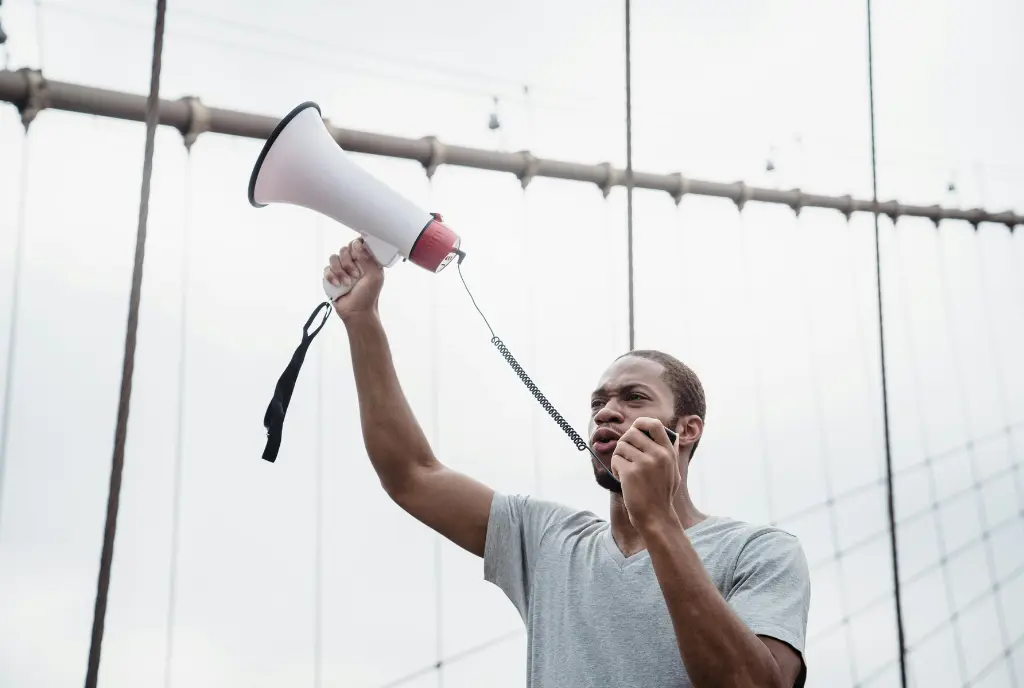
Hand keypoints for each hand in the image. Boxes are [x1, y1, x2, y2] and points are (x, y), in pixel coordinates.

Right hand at [324, 237, 383, 321]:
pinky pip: (326, 269)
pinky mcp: (332, 277)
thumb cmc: (368, 296)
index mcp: (366, 260)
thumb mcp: (374, 277)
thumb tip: (357, 244)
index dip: (356, 247)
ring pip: (334, 258)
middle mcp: (353, 263)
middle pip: (344, 249)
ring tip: (347, 283)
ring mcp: (342, 269)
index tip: (357, 256)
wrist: (357, 312)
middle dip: (348, 262)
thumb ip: (368, 259)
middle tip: (355, 275)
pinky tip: (337, 285)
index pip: (358, 244)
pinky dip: (331, 277)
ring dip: (339, 271)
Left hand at [610, 417, 681, 531]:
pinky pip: (615, 460)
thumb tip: (674, 434)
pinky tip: (622, 478)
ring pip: (621, 446)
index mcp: (668, 452)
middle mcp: (658, 455)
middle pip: (631, 433)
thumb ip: (671, 452)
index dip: (641, 423)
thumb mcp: (674, 471)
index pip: (654, 424)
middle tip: (625, 456)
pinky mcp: (630, 473)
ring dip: (619, 457)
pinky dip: (615, 469)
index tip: (635, 430)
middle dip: (624, 443)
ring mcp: (644, 463)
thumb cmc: (662, 494)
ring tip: (625, 470)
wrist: (656, 517)